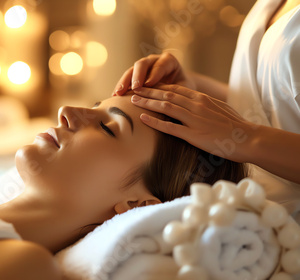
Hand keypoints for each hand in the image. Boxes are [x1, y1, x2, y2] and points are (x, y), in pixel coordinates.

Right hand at [113, 52, 195, 95]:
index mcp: (169, 61)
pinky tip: (115, 97)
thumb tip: (169, 102)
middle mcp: (153, 61)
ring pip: (131, 71)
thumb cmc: (184, 92)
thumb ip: (177, 92)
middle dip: (137, 76)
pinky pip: (126, 80)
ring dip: (124, 82)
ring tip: (118, 93)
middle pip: (142, 64)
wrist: (179, 91)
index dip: (154, 74)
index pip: (160, 65)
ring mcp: (142, 68)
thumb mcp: (184, 91)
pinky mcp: (134, 76)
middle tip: (134, 88)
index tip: (149, 85)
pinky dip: (120, 88)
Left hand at [130, 84, 254, 162]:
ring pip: (165, 106)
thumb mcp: (220, 108)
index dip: (158, 86)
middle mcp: (196, 105)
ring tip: (133, 99)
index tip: (146, 85)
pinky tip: (142, 118)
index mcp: (202, 99)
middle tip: (133, 89)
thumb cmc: (236, 126)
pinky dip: (154, 121)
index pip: (176, 88)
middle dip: (148, 91)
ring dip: (147, 102)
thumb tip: (197, 102)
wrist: (248, 138)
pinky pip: (169, 126)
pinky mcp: (193, 134)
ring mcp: (194, 119)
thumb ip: (206, 104)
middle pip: (167, 94)